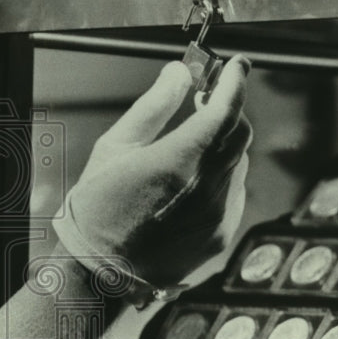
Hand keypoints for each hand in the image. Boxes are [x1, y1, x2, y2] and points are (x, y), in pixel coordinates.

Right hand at [53, 56, 251, 288]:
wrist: (100, 273)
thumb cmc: (99, 206)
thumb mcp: (115, 147)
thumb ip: (154, 106)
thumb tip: (180, 73)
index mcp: (180, 159)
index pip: (226, 108)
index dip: (235, 81)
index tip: (237, 65)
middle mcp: (208, 187)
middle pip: (238, 134)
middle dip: (227, 111)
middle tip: (207, 98)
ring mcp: (218, 215)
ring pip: (236, 164)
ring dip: (221, 146)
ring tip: (189, 145)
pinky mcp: (221, 235)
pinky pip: (231, 194)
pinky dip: (218, 178)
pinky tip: (187, 184)